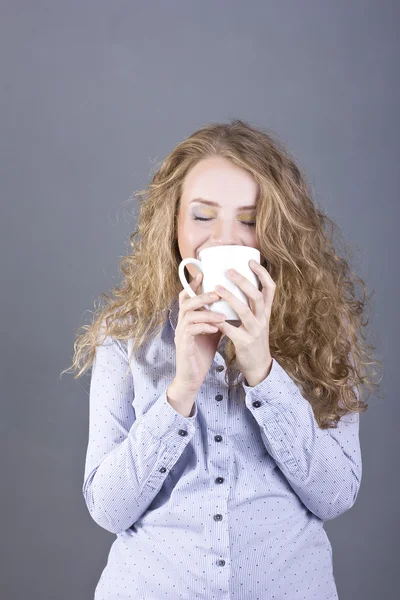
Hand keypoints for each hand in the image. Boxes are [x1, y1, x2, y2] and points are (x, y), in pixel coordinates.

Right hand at [173, 272, 225, 393]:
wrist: (192, 377)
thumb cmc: (202, 352)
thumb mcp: (212, 331)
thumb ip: (218, 317)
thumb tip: (233, 304)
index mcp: (188, 318)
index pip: (187, 296)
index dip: (192, 284)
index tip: (202, 274)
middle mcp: (182, 323)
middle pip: (186, 302)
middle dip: (202, 296)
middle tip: (218, 293)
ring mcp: (180, 334)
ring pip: (188, 315)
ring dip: (206, 312)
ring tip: (222, 315)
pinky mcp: (183, 345)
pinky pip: (191, 331)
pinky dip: (204, 327)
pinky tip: (215, 328)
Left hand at [212, 260, 274, 385]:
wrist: (259, 366)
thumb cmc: (253, 339)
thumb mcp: (257, 320)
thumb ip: (250, 305)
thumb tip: (236, 284)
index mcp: (266, 311)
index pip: (270, 288)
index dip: (262, 273)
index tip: (251, 261)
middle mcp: (263, 319)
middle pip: (256, 295)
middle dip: (243, 281)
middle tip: (229, 271)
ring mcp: (255, 331)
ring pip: (244, 311)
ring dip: (230, 298)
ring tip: (217, 288)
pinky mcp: (244, 343)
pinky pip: (231, 329)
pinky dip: (220, 321)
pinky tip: (209, 315)